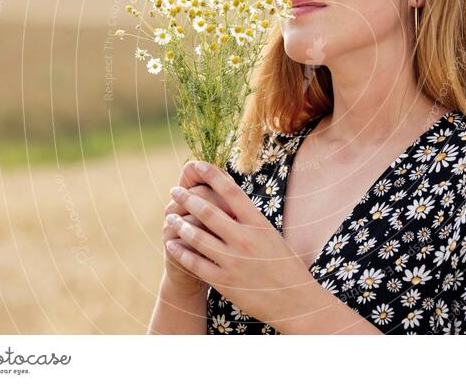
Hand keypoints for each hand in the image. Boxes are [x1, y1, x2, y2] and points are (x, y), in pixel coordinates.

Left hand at [166, 160, 314, 323]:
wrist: (295, 300)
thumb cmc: (285, 265)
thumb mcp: (271, 235)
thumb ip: (250, 219)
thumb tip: (231, 198)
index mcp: (258, 223)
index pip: (231, 191)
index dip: (212, 175)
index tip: (198, 165)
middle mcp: (245, 239)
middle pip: (208, 211)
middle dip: (188, 198)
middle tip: (175, 190)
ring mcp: (233, 261)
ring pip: (197, 237)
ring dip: (180, 224)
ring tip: (170, 217)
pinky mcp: (224, 281)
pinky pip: (195, 263)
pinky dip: (181, 252)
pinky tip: (172, 244)